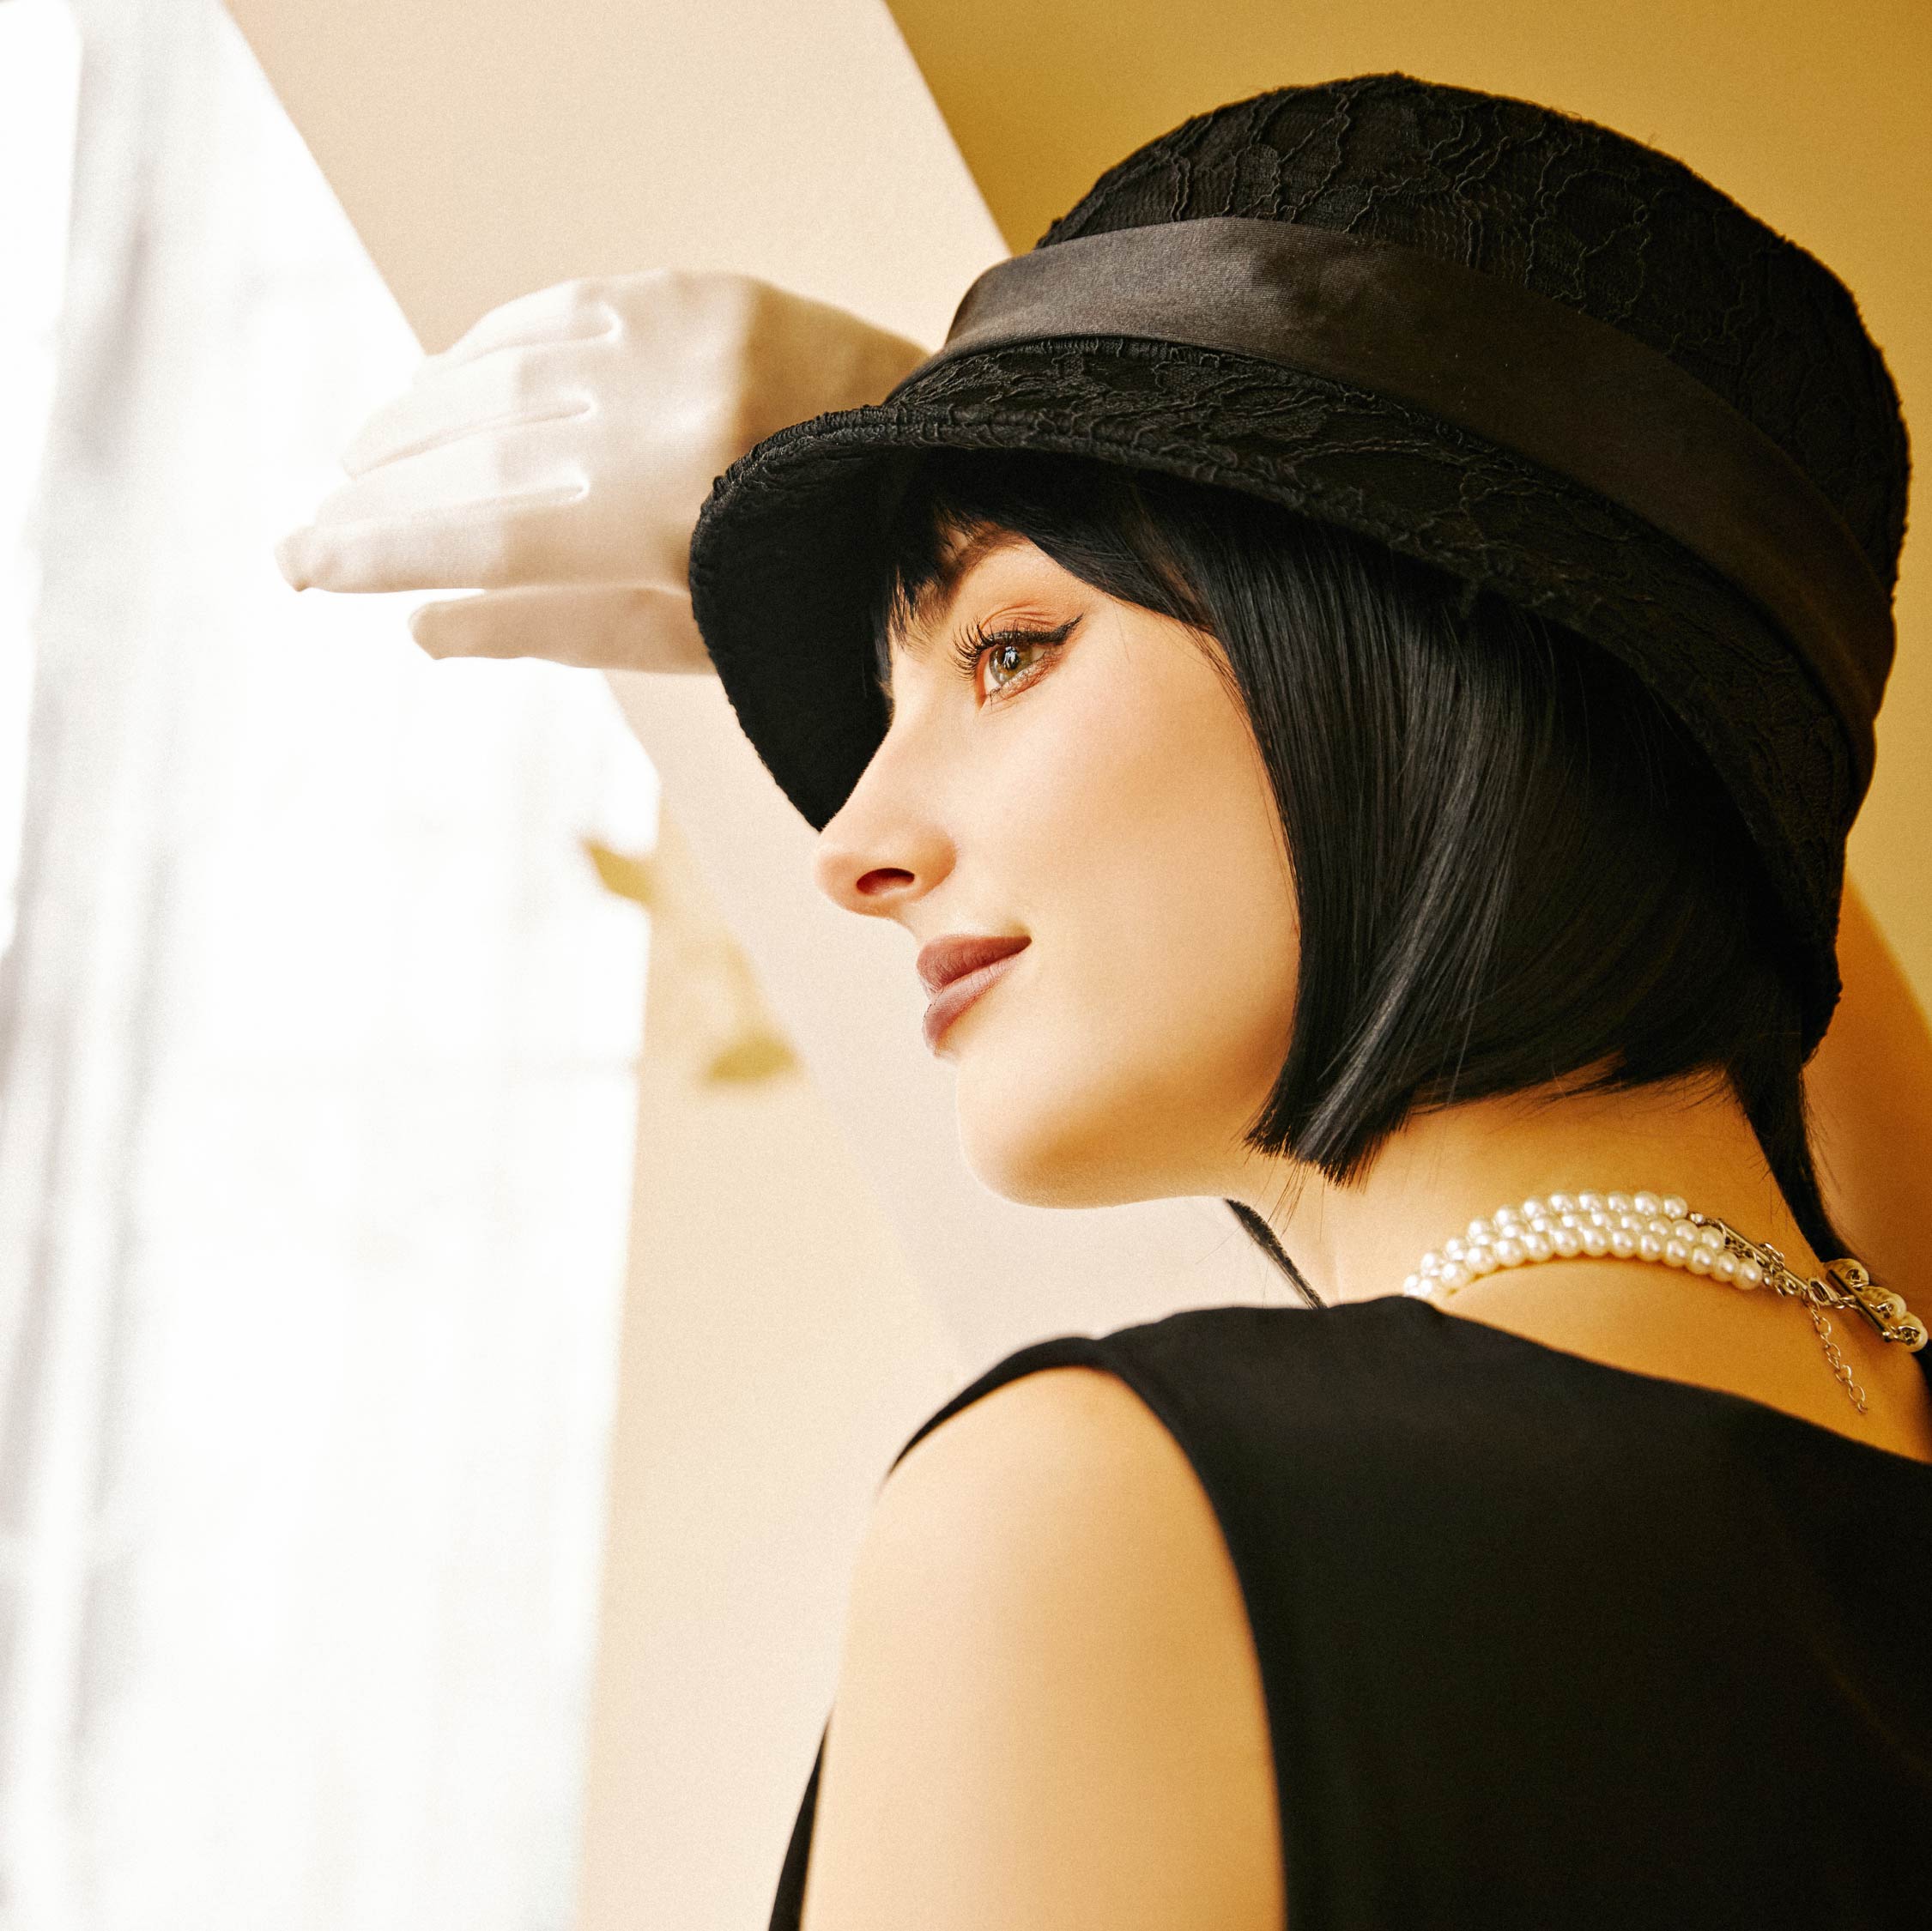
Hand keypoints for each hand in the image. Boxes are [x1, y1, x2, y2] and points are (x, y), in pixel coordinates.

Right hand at [276, 272, 928, 671]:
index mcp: (672, 525)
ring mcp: (685, 341)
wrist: (945, 479)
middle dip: (383, 489)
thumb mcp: (697, 637)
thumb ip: (557, 628)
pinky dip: (488, 349)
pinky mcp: (702, 292)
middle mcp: (668, 420)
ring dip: (418, 413)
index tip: (301, 562)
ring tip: (363, 456)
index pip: (483, 537)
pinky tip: (444, 382)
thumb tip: (418, 625)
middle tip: (317, 521)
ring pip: (503, 371)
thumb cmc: (823, 587)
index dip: (380, 550)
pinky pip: (558, 312)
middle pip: (477, 450)